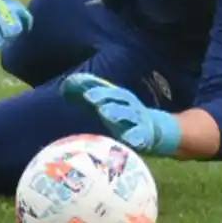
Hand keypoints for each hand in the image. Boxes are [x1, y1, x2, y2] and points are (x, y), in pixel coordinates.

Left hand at [61, 72, 181, 156]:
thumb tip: (65, 87)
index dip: (90, 84)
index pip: (103, 87)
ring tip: (104, 112)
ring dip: (116, 112)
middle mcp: (128, 105)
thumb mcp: (107, 105)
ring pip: (128, 113)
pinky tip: (128, 139)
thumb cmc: (124, 116)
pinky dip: (135, 136)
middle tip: (88, 97)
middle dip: (102, 95)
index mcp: (118, 97)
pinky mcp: (146, 135)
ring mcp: (138, 119)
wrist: (156, 130)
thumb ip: (90, 97)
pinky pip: (141, 136)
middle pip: (116, 97)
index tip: (73, 83)